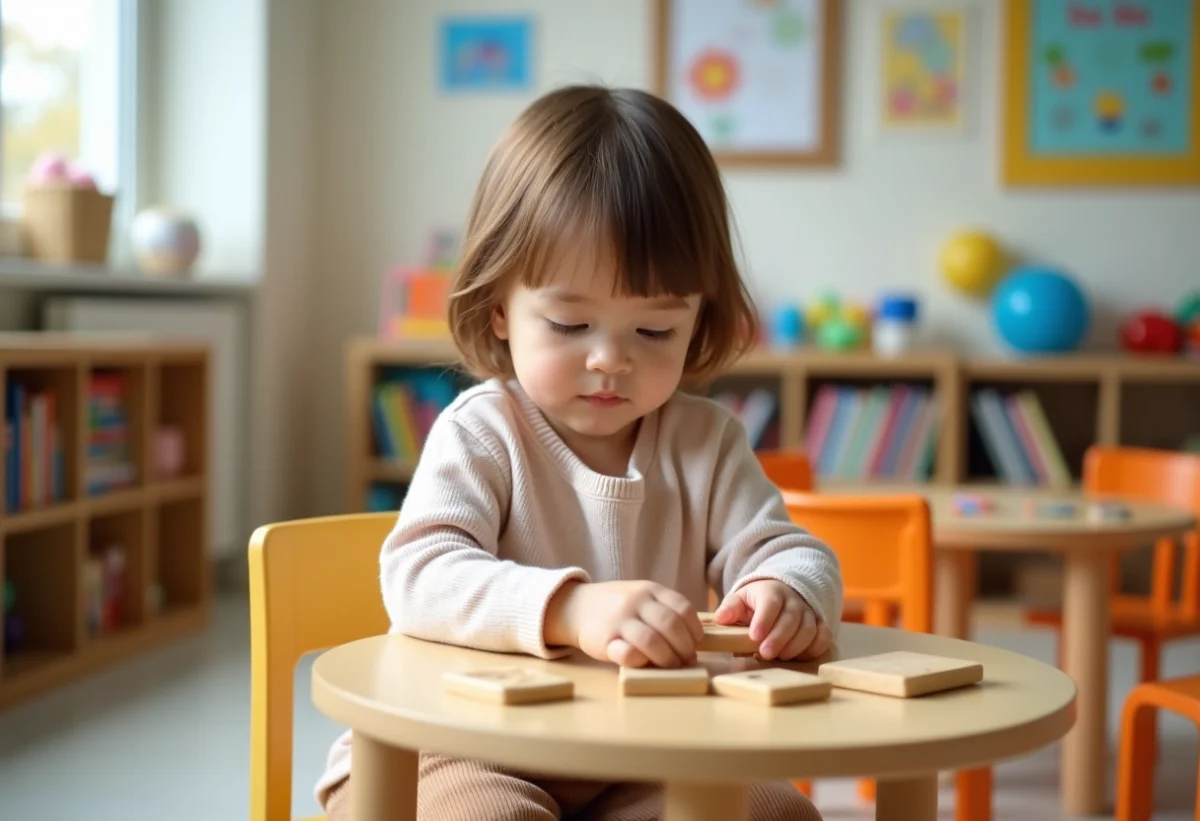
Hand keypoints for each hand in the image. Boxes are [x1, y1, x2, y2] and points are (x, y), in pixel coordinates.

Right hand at [545, 580, 703, 667]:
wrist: (576, 607)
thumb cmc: (617, 607)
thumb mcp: (642, 598)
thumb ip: (664, 613)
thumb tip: (692, 646)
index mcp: (651, 589)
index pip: (683, 608)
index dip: (694, 630)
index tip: (695, 643)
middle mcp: (637, 601)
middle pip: (671, 626)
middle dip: (684, 648)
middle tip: (686, 660)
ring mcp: (620, 619)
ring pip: (653, 641)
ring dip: (668, 659)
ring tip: (671, 667)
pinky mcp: (606, 639)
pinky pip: (629, 653)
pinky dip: (642, 661)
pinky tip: (645, 663)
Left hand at [714, 579, 831, 660]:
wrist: (781, 593)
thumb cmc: (756, 601)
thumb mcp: (740, 599)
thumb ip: (730, 608)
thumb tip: (721, 618)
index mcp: (771, 592)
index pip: (770, 604)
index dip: (764, 620)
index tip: (754, 636)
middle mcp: (793, 600)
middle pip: (791, 619)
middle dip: (779, 638)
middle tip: (765, 654)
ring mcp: (808, 612)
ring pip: (808, 628)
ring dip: (795, 646)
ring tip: (779, 658)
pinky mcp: (819, 624)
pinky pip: (823, 636)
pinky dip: (814, 648)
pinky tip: (800, 657)